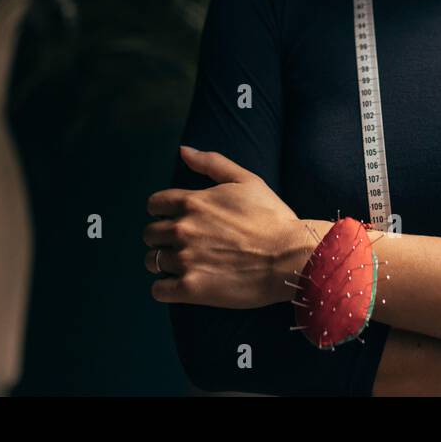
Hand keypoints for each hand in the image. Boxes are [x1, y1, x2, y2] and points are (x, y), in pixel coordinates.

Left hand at [144, 146, 304, 308]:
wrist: (290, 256)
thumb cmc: (271, 217)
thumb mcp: (246, 180)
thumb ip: (211, 162)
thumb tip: (183, 150)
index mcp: (192, 202)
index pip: (154, 205)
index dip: (163, 211)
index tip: (175, 219)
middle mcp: (182, 229)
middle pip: (150, 234)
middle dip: (162, 237)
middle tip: (183, 243)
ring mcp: (185, 260)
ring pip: (151, 261)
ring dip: (163, 262)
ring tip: (185, 264)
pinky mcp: (191, 289)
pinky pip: (158, 290)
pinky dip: (165, 288)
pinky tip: (182, 285)